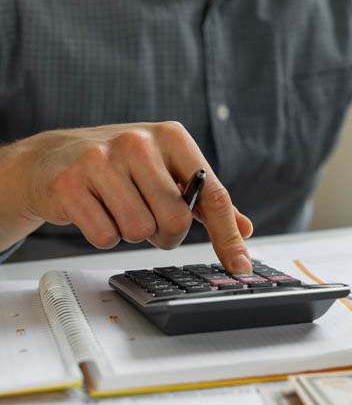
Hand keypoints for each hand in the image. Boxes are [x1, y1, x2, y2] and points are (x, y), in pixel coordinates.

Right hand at [1, 122, 252, 271]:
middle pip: (176, 220)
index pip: (212, 195)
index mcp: (173, 137)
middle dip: (165, 233)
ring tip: (119, 208)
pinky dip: (105, 235)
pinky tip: (96, 210)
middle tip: (149, 217)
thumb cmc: (121, 165)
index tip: (240, 266)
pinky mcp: (71, 183)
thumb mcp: (168, 170)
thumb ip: (207, 200)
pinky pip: (105, 237)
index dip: (227, 236)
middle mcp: (139, 142)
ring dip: (133, 233)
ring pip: (140, 231)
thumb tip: (245, 228)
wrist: (53, 157)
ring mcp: (102, 160)